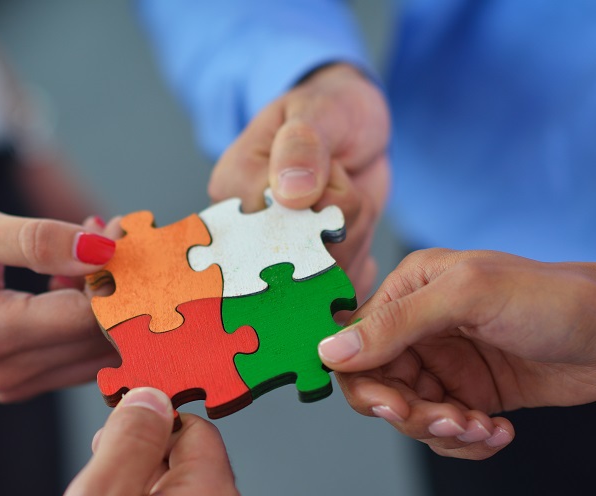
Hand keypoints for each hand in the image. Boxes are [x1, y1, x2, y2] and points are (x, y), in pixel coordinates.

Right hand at [0, 196, 118, 401]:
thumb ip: (38, 240)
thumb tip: (103, 249)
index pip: (87, 317)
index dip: (117, 274)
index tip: (120, 228)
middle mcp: (6, 374)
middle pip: (101, 340)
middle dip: (122, 287)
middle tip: (117, 230)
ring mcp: (15, 385)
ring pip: (99, 351)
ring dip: (112, 302)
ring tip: (94, 244)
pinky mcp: (23, 380)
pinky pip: (80, 354)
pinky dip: (92, 315)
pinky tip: (77, 272)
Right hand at [208, 63, 390, 299]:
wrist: (354, 131)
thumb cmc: (327, 111)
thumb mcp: (318, 112)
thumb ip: (302, 146)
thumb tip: (290, 192)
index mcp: (233, 187)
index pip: (269, 224)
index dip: (314, 206)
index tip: (331, 171)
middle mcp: (248, 229)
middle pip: (300, 258)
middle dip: (338, 226)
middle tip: (343, 179)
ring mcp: (278, 255)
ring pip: (327, 274)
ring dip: (354, 237)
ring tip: (348, 196)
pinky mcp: (308, 274)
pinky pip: (342, 285)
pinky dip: (362, 256)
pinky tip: (355, 223)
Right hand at [318, 248, 595, 459]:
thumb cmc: (555, 300)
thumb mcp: (469, 298)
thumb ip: (396, 324)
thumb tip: (329, 351)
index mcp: (411, 290)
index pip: (355, 345)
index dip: (365, 382)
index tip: (394, 407)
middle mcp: (422, 327)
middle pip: (380, 388)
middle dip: (412, 414)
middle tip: (453, 421)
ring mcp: (448, 364)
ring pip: (412, 416)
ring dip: (444, 431)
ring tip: (484, 428)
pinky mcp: (474, 395)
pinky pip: (446, 430)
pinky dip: (467, 441)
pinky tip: (500, 433)